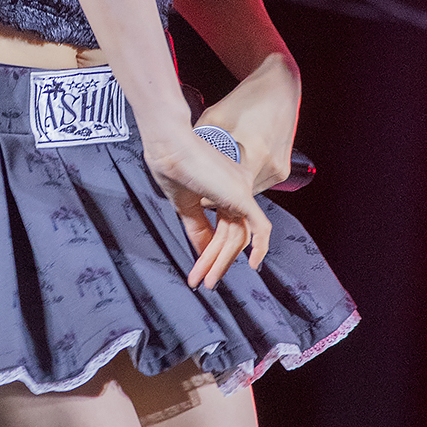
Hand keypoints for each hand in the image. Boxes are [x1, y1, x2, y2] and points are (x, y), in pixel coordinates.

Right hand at [145, 129, 271, 288]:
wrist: (166, 146)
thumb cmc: (169, 162)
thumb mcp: (183, 204)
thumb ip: (197, 226)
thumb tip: (202, 249)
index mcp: (222, 186)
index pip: (225, 225)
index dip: (214, 249)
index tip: (202, 267)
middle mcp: (236, 188)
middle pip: (232, 234)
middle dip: (216, 261)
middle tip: (204, 281)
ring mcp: (240, 191)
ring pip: (238, 236)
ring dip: (221, 261)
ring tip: (207, 279)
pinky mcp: (242, 195)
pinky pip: (260, 227)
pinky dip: (260, 247)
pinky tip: (254, 264)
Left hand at [197, 52, 299, 194]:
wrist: (279, 87)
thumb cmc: (248, 98)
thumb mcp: (214, 116)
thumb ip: (200, 139)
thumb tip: (183, 155)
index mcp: (254, 152)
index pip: (227, 190)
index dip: (211, 192)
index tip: (199, 189)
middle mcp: (270, 165)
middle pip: (239, 194)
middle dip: (221, 190)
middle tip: (206, 182)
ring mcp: (279, 170)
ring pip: (249, 190)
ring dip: (235, 186)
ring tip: (222, 172)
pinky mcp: (283, 171)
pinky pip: (259, 184)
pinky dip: (247, 179)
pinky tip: (238, 166)